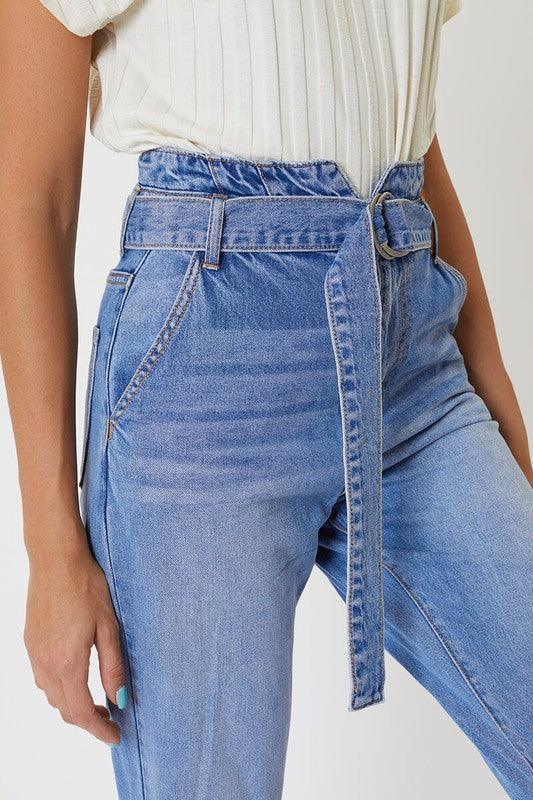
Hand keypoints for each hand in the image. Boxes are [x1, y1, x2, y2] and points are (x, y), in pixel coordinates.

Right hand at [24, 522, 124, 744]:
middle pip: (64, 708)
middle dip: (87, 720)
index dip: (99, 729)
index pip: (81, 712)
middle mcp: (45, 663)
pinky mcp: (30, 641)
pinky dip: (60, 687)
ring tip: (97, 699)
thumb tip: (119, 699)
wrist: (56, 559)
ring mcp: (34, 652)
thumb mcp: (109, 626)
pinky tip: (76, 675)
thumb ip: (113, 666)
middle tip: (111, 719)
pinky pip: (42, 677)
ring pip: (51, 694)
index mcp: (67, 663)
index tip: (115, 736)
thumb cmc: (86, 587)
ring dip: (72, 704)